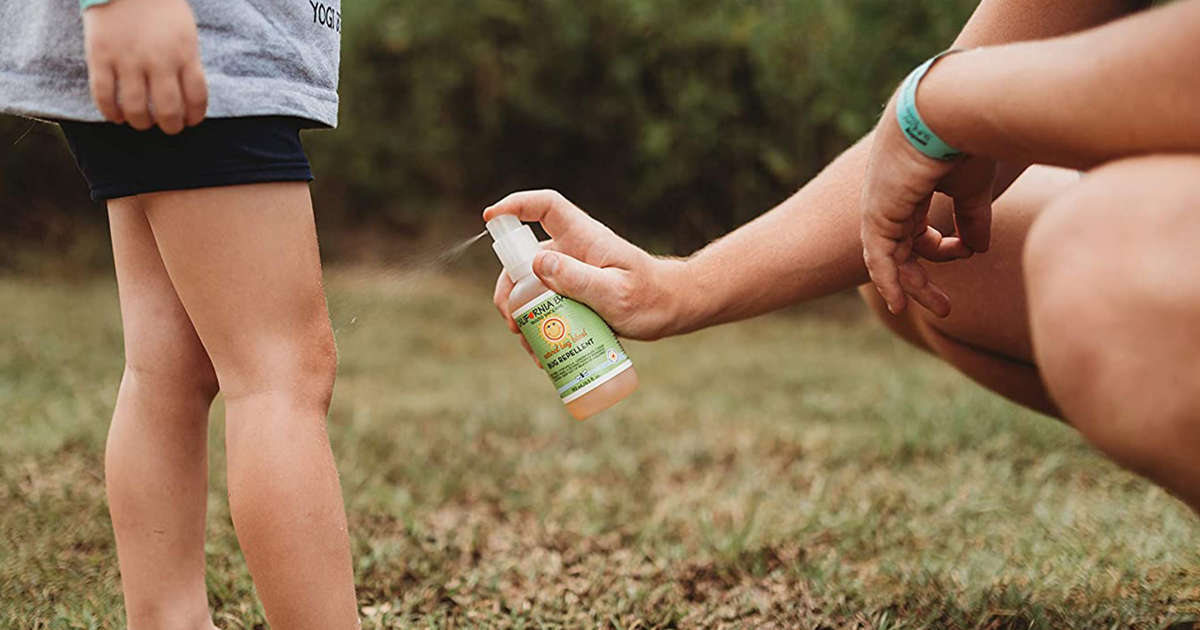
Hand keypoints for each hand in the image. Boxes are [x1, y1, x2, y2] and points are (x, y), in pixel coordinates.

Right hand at [83, 0, 207, 133]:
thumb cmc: (160, 8)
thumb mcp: (185, 33)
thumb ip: (187, 62)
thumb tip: (189, 98)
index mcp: (185, 54)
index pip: (196, 98)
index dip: (195, 116)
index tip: (190, 121)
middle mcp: (158, 60)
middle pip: (168, 109)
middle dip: (171, 126)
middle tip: (168, 127)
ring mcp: (128, 59)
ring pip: (136, 109)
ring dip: (141, 122)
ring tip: (142, 121)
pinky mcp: (100, 56)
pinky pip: (104, 95)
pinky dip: (110, 112)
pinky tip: (116, 116)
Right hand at [482, 190, 686, 352]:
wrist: (671, 310)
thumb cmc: (650, 298)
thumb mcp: (614, 293)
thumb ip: (578, 278)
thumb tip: (537, 263)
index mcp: (583, 237)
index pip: (546, 207)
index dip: (516, 205)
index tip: (490, 217)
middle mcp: (572, 250)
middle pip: (524, 257)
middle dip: (509, 288)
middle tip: (512, 321)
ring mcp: (571, 272)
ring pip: (530, 286)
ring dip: (521, 314)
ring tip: (530, 346)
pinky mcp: (573, 294)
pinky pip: (544, 305)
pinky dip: (537, 327)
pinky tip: (542, 353)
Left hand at [860, 98, 996, 316]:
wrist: (947, 111)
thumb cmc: (964, 138)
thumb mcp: (971, 186)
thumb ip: (972, 218)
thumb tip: (978, 248)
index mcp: (910, 188)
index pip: (916, 230)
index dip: (944, 248)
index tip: (969, 251)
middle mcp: (891, 198)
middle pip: (901, 249)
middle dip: (922, 279)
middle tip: (945, 308)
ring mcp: (881, 205)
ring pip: (891, 258)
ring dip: (911, 287)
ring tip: (941, 310)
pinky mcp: (877, 212)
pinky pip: (879, 256)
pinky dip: (888, 281)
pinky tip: (899, 303)